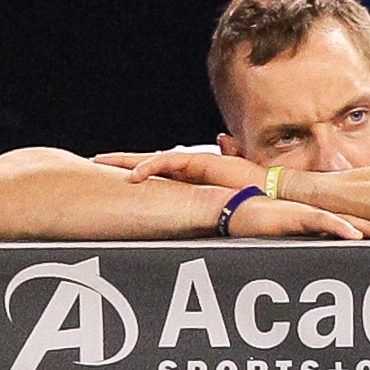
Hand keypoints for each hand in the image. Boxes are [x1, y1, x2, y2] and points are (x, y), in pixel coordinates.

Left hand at [95, 151, 266, 189]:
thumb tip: (201, 210)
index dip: (138, 170)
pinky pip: (168, 162)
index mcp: (193, 178)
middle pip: (150, 161)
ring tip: (103, 162)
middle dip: (123, 160)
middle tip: (97, 160)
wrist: (273, 193)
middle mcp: (191, 169)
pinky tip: (133, 177)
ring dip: (127, 161)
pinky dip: (149, 168)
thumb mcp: (222, 204)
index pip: (160, 171)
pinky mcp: (200, 162)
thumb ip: (207, 203)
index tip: (117, 175)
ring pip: (153, 159)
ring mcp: (195, 164)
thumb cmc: (252, 200)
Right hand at [228, 197, 369, 239]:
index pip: (364, 228)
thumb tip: (333, 265)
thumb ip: (316, 247)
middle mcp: (326, 217)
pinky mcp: (297, 216)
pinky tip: (355, 235)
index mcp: (328, 223)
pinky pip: (322, 222)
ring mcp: (313, 215)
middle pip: (365, 224)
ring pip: (350, 222)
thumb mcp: (298, 242)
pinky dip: (339, 228)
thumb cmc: (267, 227)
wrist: (239, 212)